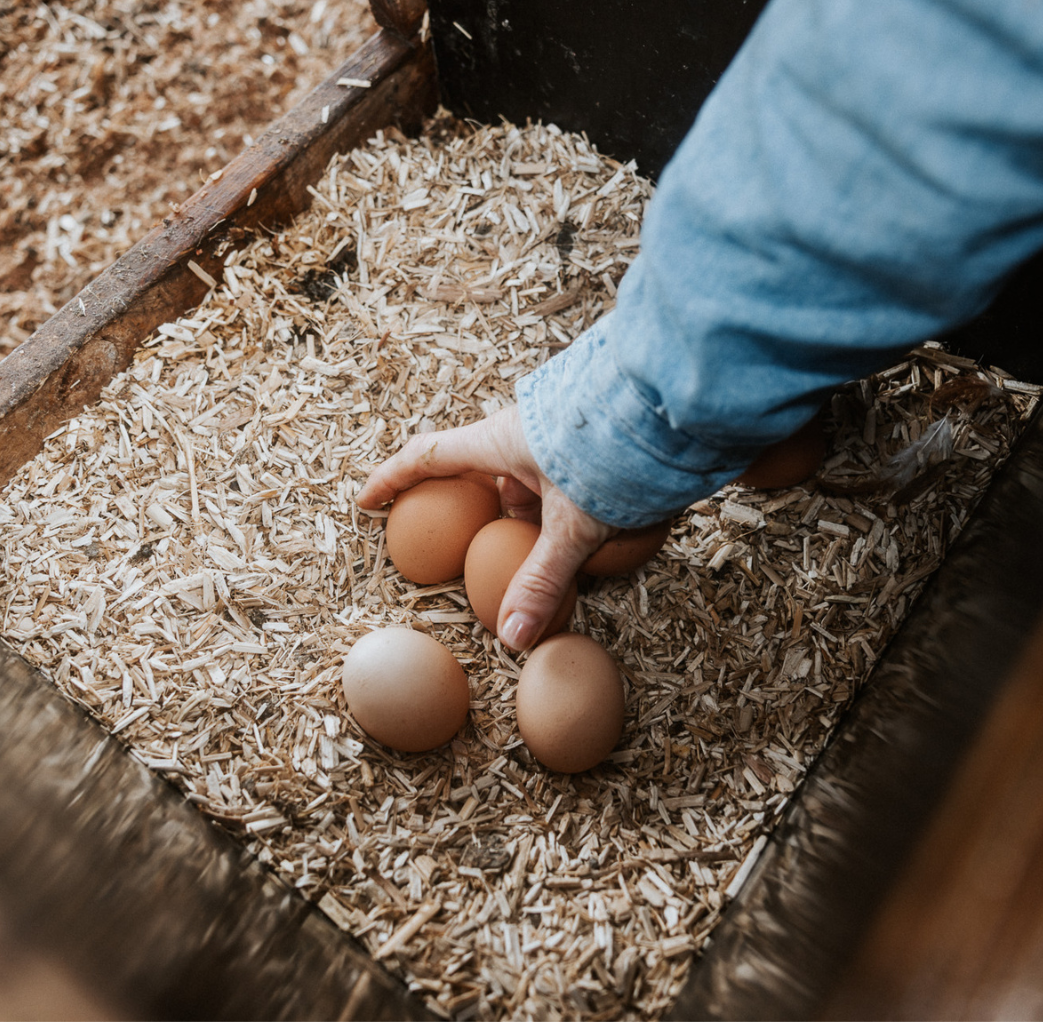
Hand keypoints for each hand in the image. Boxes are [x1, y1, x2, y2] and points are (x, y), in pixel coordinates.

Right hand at [358, 406, 614, 650]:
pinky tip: (596, 541)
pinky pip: (563, 483)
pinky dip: (567, 515)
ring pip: (529, 485)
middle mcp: (522, 434)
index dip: (392, 480)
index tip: (366, 501)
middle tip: (480, 554)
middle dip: (481, 518)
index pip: (427, 457)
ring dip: (536, 522)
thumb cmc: (616, 450)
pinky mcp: (589, 443)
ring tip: (557, 556)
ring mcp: (556, 436)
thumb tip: (511, 638)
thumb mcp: (575, 525)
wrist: (676, 404)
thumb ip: (543, 580)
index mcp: (499, 441)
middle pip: (482, 478)